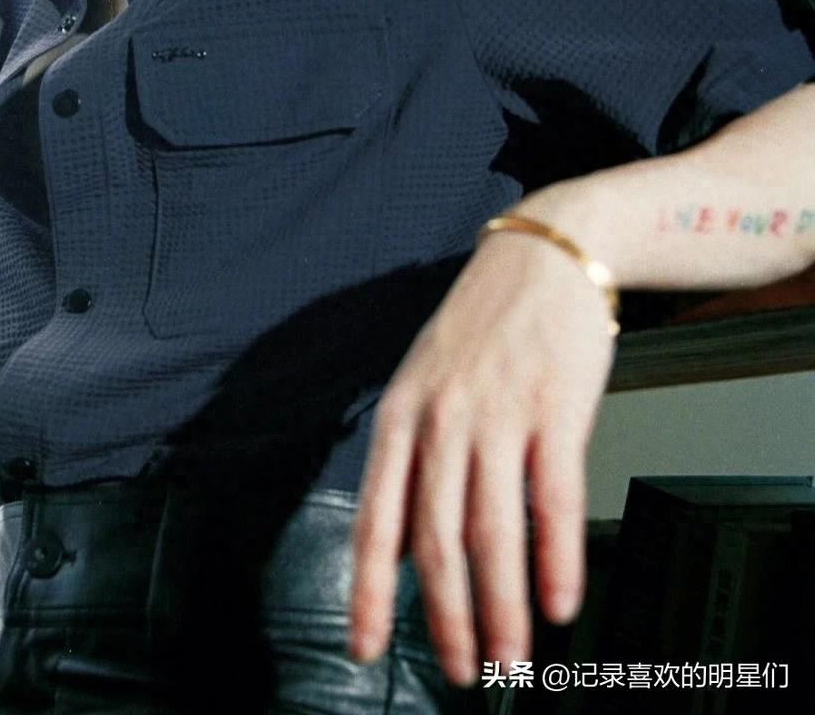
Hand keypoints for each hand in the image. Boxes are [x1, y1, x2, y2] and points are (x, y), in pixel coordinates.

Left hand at [347, 230, 616, 686]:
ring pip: (494, 532)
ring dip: (504, 608)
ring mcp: (498, 412)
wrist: (546, 253)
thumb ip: (411, 464)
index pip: (376, 519)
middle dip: (447, 619)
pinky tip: (562, 601)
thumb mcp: (424, 382)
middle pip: (437, 540)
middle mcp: (441, 418)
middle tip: (464, 672)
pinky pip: (553, 498)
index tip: (363, 648)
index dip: (367, 591)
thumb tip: (401, 547)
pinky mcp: (555, 407)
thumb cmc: (484, 323)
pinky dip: (558, 559)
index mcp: (400, 415)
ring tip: (513, 659)